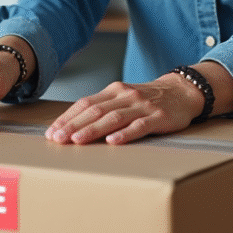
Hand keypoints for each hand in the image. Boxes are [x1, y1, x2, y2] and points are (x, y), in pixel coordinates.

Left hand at [44, 74, 204, 145]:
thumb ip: (103, 108)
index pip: (85, 103)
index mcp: (113, 91)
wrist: (181, 91)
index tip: (51, 132)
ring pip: (113, 118)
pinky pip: (140, 126)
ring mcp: (142, 106)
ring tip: (77, 141)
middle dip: (74, 125)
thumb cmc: (146, 99)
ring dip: (93, 130)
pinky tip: (113, 141)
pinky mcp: (158, 118)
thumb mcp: (123, 98)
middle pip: (95, 110)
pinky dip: (125, 133)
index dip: (67, 117)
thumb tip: (73, 125)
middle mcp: (125, 96)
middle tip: (57, 139)